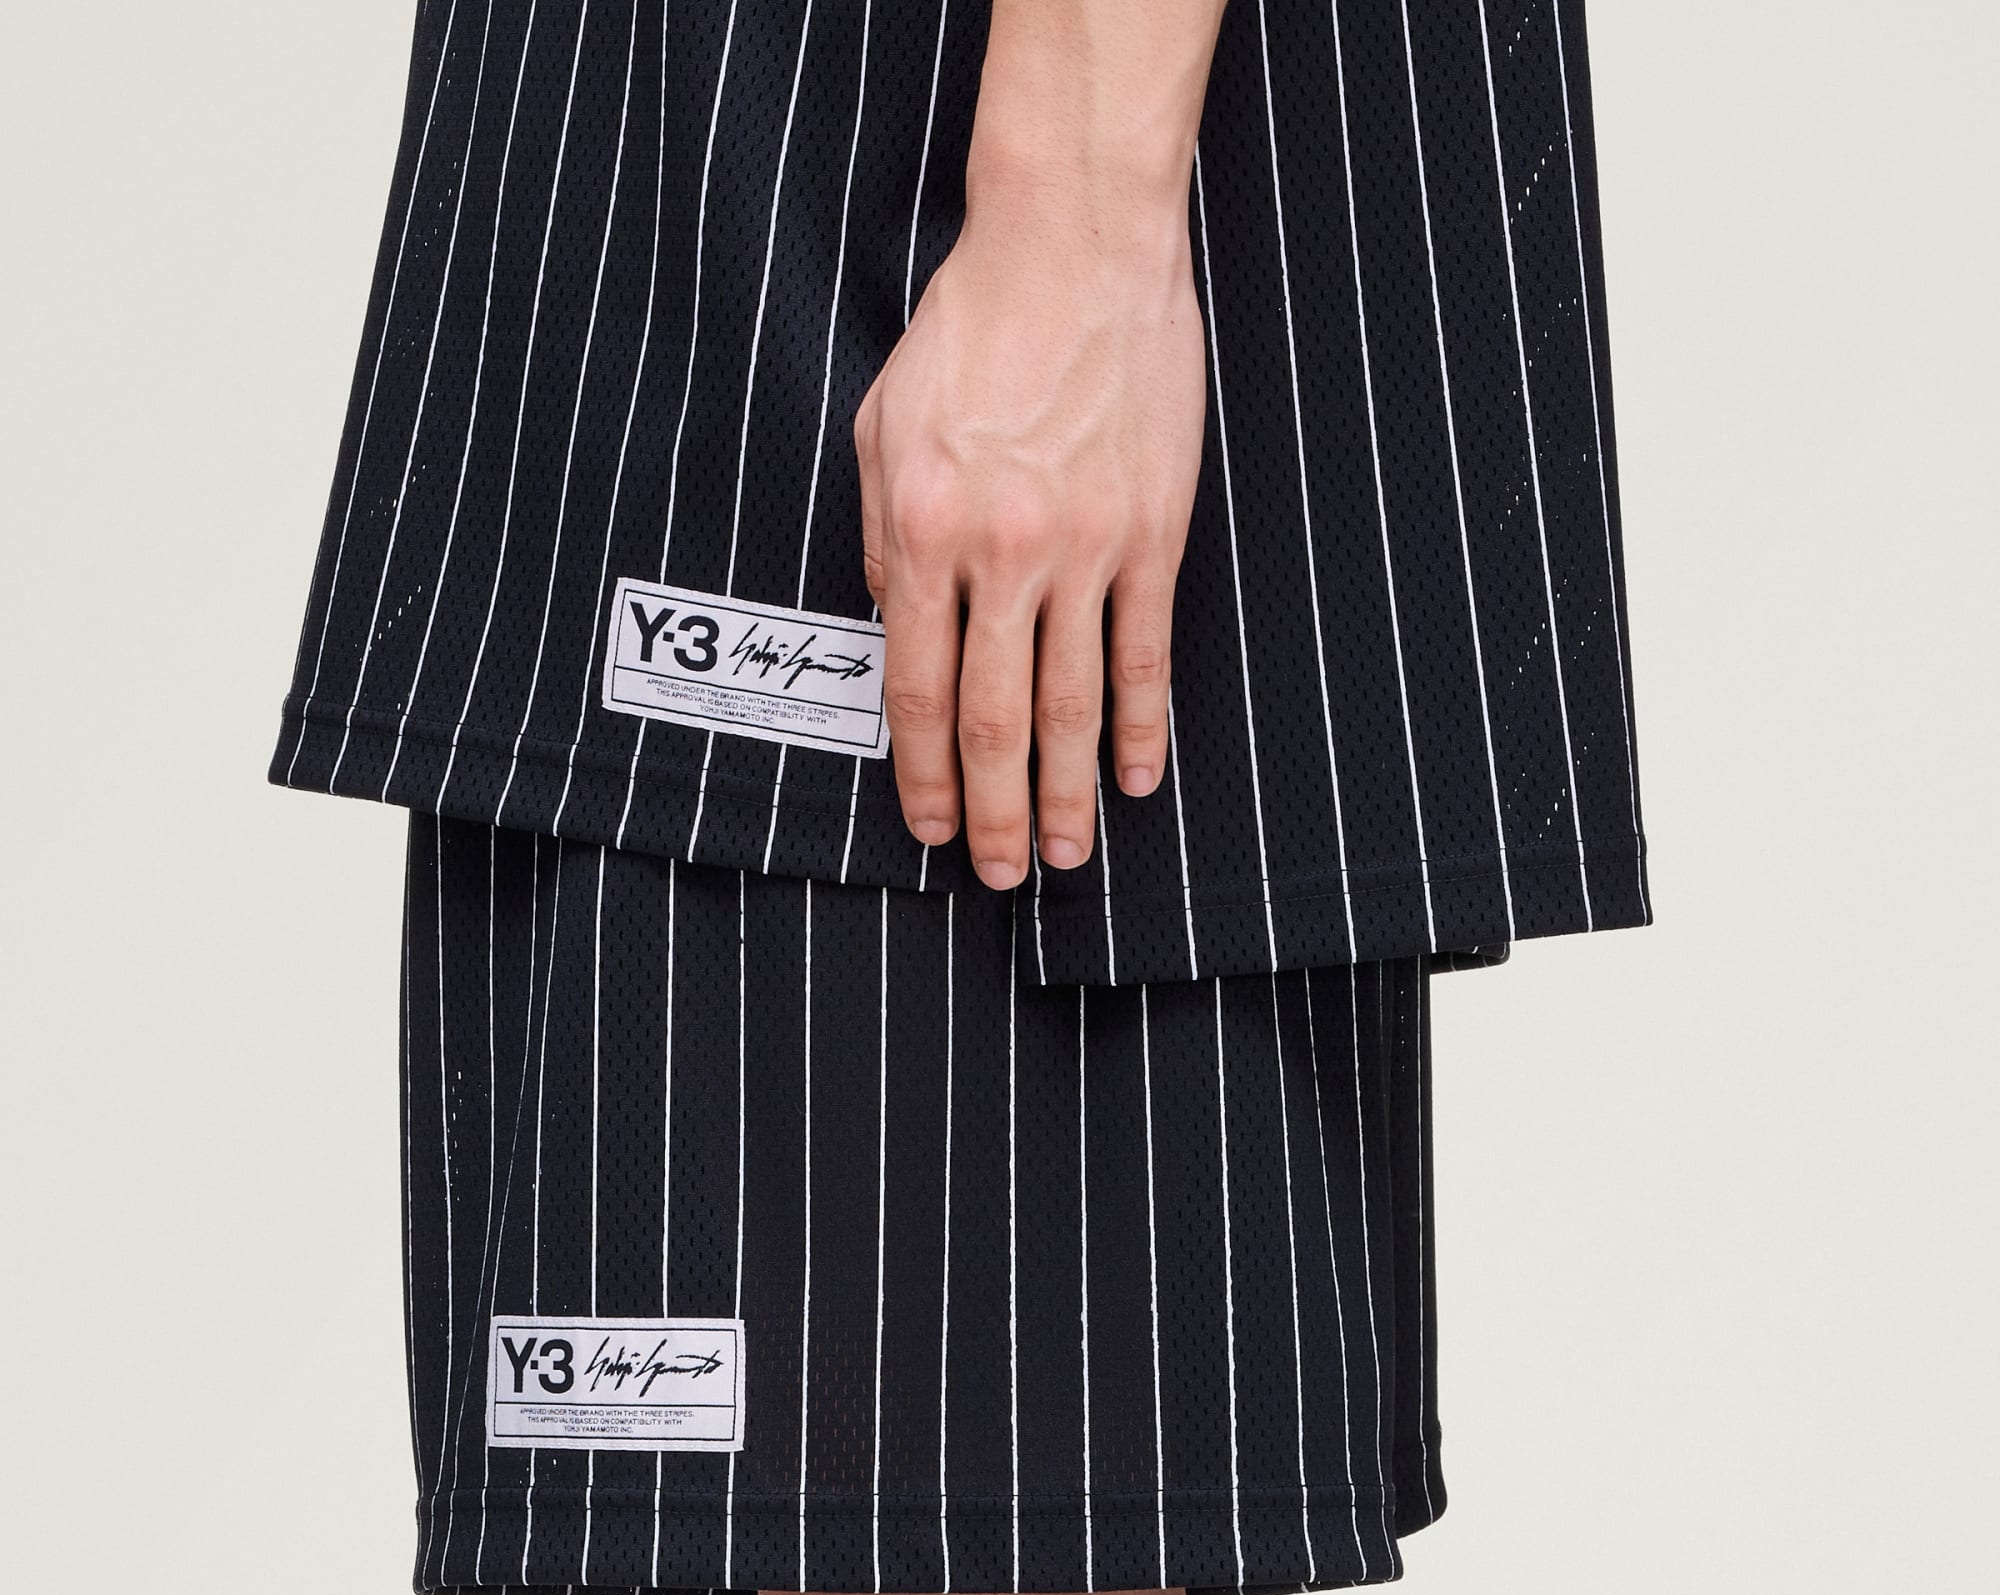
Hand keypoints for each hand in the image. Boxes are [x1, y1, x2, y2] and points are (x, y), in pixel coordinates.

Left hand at [854, 207, 1206, 887]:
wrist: (1076, 246)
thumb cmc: (971, 327)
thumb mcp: (882, 426)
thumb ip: (878, 537)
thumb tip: (893, 628)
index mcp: (923, 531)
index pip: (917, 688)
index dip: (920, 772)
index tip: (925, 826)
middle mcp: (1004, 553)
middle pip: (994, 719)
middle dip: (992, 811)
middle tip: (997, 873)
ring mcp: (1087, 548)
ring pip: (1072, 701)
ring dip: (1065, 792)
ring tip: (1065, 852)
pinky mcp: (1153, 532)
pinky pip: (1145, 650)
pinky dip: (1141, 723)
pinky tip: (1135, 774)